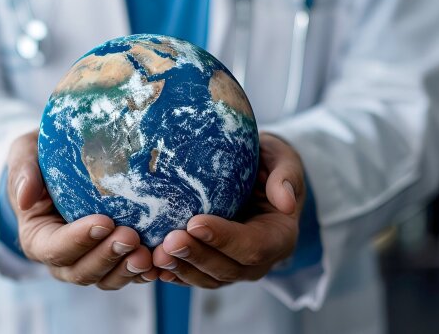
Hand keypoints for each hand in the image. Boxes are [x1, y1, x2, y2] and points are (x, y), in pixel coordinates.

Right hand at [6, 131, 158, 288]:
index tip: (103, 221)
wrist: (66, 163)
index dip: (78, 240)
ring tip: (148, 254)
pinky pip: (128, 274)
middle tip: (131, 237)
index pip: (55, 248)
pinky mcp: (114, 259)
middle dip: (108, 257)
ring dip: (127, 269)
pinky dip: (144, 271)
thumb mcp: (25, 154)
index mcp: (38, 237)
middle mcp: (63, 258)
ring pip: (107, 278)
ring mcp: (90, 261)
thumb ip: (23, 171)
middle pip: (82, 271)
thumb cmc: (43, 158)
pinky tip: (161, 261)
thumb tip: (25, 197)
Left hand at [152, 132, 304, 287]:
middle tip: (168, 241)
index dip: (225, 238)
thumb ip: (286, 175)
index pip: (254, 246)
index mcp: (280, 236)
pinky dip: (174, 274)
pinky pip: (194, 276)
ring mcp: (236, 268)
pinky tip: (152, 265)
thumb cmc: (269, 162)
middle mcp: (260, 260)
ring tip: (156, 255)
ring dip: (181, 269)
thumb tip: (285, 201)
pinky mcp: (214, 267)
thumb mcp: (283, 159)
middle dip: (196, 256)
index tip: (195, 223)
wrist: (256, 175)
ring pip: (209, 278)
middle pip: (228, 268)